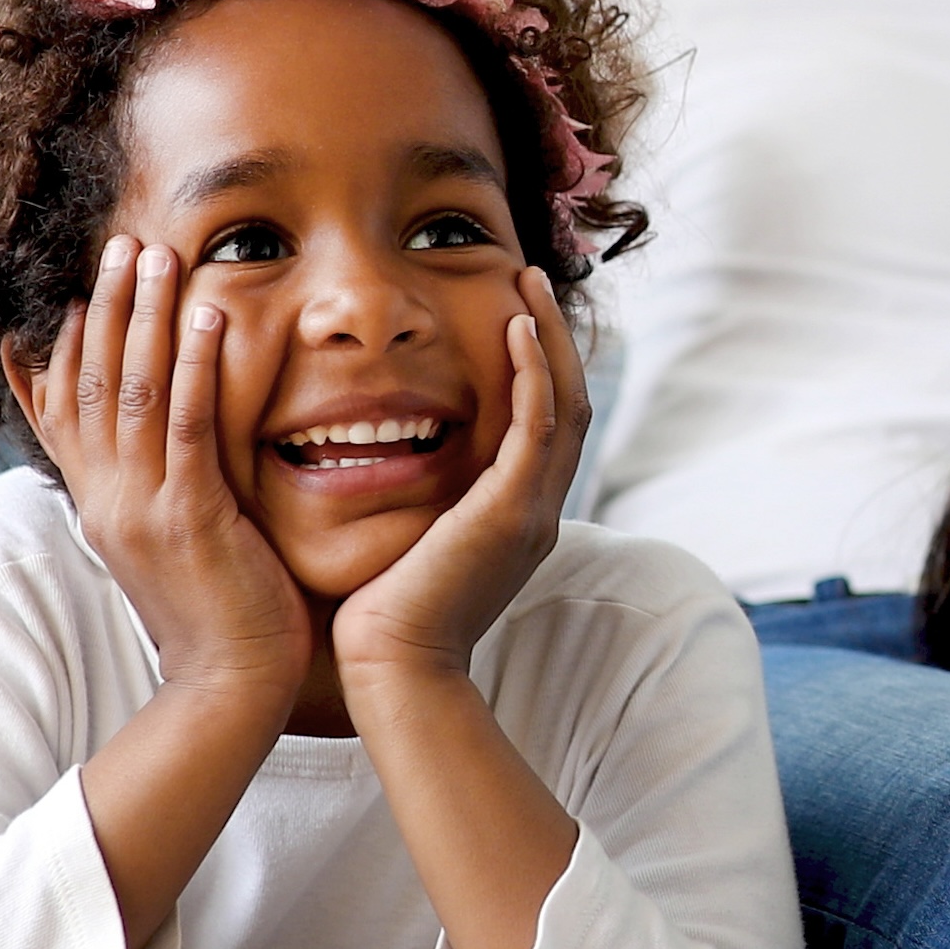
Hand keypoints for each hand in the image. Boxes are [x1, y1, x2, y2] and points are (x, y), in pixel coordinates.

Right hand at [12, 236, 308, 708]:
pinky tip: (208, 317)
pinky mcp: (190, 517)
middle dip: (106, 309)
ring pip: (131, 393)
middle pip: (89, 385)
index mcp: (98, 505)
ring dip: (144, 318)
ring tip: (155, 255)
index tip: (75, 291)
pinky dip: (195, 366)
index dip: (65, 348)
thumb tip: (138, 453)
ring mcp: (143, 508)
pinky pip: (188, 425)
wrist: (230, 686)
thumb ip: (148, 489)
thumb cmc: (216, 612)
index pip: (61, 412)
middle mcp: (106, 500)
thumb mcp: (164, 542)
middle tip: (119, 244)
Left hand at [332, 268, 588, 692]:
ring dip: (549, 339)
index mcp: (517, 518)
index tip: (512, 313)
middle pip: (569, 403)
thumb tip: (380, 461)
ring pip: (564, 404)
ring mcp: (533, 512)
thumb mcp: (410, 544)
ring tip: (527, 286)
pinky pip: (538, 426)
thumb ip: (416, 502)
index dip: (537, 365)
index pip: (546, 425)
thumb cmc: (382, 616)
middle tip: (529, 279)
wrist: (393, 668)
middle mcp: (538, 511)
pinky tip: (516, 330)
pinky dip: (533, 373)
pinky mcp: (512, 513)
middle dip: (553, 337)